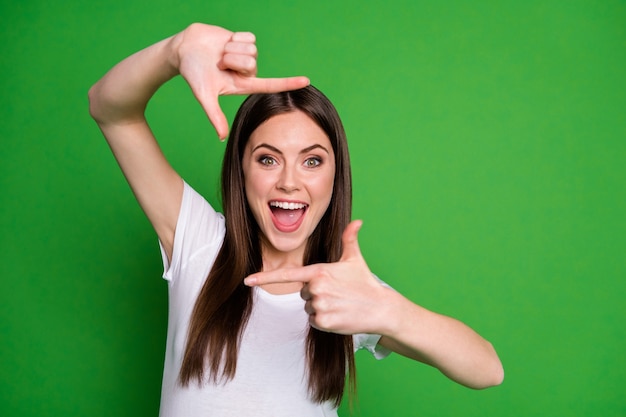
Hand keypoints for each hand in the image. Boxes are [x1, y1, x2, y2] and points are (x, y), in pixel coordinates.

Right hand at [174, 23, 309, 138]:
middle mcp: (247, 71)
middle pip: (252, 63)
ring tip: (219, 54)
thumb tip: (222, 137)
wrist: (184, 49)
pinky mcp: (244, 40)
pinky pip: (248, 37)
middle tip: (218, 63)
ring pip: (250, 50)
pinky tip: (223, 43)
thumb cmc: (193, 74)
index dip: (288, 83)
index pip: (270, 85)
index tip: (306, 82)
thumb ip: (214, 116)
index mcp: (243, 85)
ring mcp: (246, 54)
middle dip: (232, 61)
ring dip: (231, 50)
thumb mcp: (204, 96)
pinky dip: (233, 38)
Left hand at [244, 220, 388, 334]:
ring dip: (321, 307)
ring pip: (308, 308)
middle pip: (303, 293)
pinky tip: (340, 315)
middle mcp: (316, 288)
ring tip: (340, 304)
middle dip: (317, 294)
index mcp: (319, 271)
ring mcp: (319, 305)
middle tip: (337, 293)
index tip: (247, 281)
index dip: (265, 278)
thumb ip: (349, 239)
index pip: (287, 275)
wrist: (381, 308)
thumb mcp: (354, 259)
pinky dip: (325, 321)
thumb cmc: (366, 282)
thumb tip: (357, 221)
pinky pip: (314, 321)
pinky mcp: (323, 322)